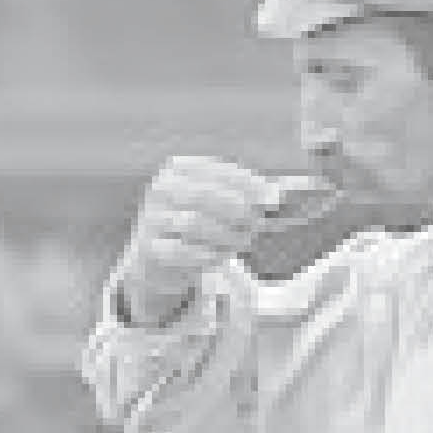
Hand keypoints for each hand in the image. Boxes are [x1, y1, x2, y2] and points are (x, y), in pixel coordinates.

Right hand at [108, 153, 282, 321]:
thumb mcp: (220, 207)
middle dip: (237, 209)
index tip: (271, 198)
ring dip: (225, 234)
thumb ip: (249, 196)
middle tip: (257, 222)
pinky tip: (218, 257)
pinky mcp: (150, 248)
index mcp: (178, 170)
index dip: (246, 183)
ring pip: (194, 223)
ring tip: (242, 241)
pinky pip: (181, 251)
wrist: (155, 262)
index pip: (216, 170)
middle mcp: (161, 190)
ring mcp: (152, 218)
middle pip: (205, 195)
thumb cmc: (196, 227)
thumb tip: (282, 190)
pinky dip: (205, 254)